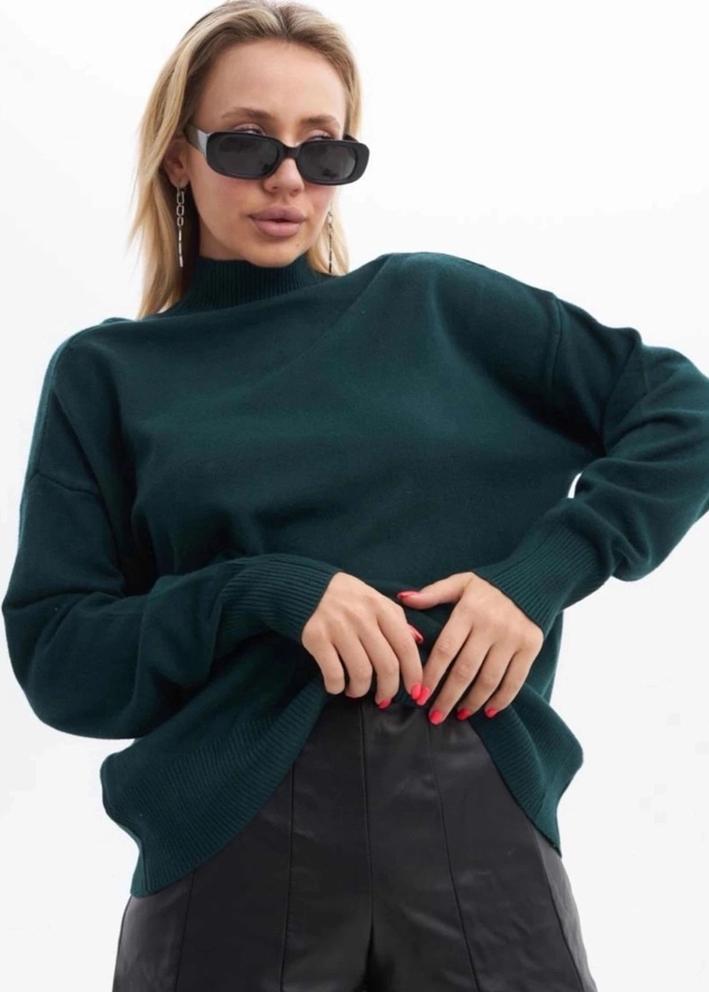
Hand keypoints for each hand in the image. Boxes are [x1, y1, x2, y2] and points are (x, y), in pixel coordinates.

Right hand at [301, 571, 424, 705]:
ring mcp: (338, 627)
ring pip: (361, 673)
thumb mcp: (375, 599)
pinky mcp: (316, 637)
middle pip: (386, 665)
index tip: (415, 690)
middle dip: (388, 689)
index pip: (405, 646)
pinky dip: (337, 687)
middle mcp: (361, 616)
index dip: (414, 673)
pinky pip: (333, 673)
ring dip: (361, 690)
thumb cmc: (346, 597)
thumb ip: (396, 619)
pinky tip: (337, 685)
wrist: (305, 586)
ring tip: (356, 690)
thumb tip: (417, 642)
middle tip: (384, 698)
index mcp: (380, 606)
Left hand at [397, 571, 542, 722]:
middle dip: (448, 697)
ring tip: (460, 715)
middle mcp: (491, 625)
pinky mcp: (530, 647)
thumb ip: (432, 593)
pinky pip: (515, 680)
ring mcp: (512, 638)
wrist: (531, 581)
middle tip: (435, 717)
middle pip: (465, 670)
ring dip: (473, 702)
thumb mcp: (460, 582)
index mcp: (468, 611)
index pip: (445, 650)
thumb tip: (403, 599)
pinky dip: (502, 699)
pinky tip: (489, 711)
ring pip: (489, 679)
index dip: (431, 676)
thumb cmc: (488, 587)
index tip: (420, 696)